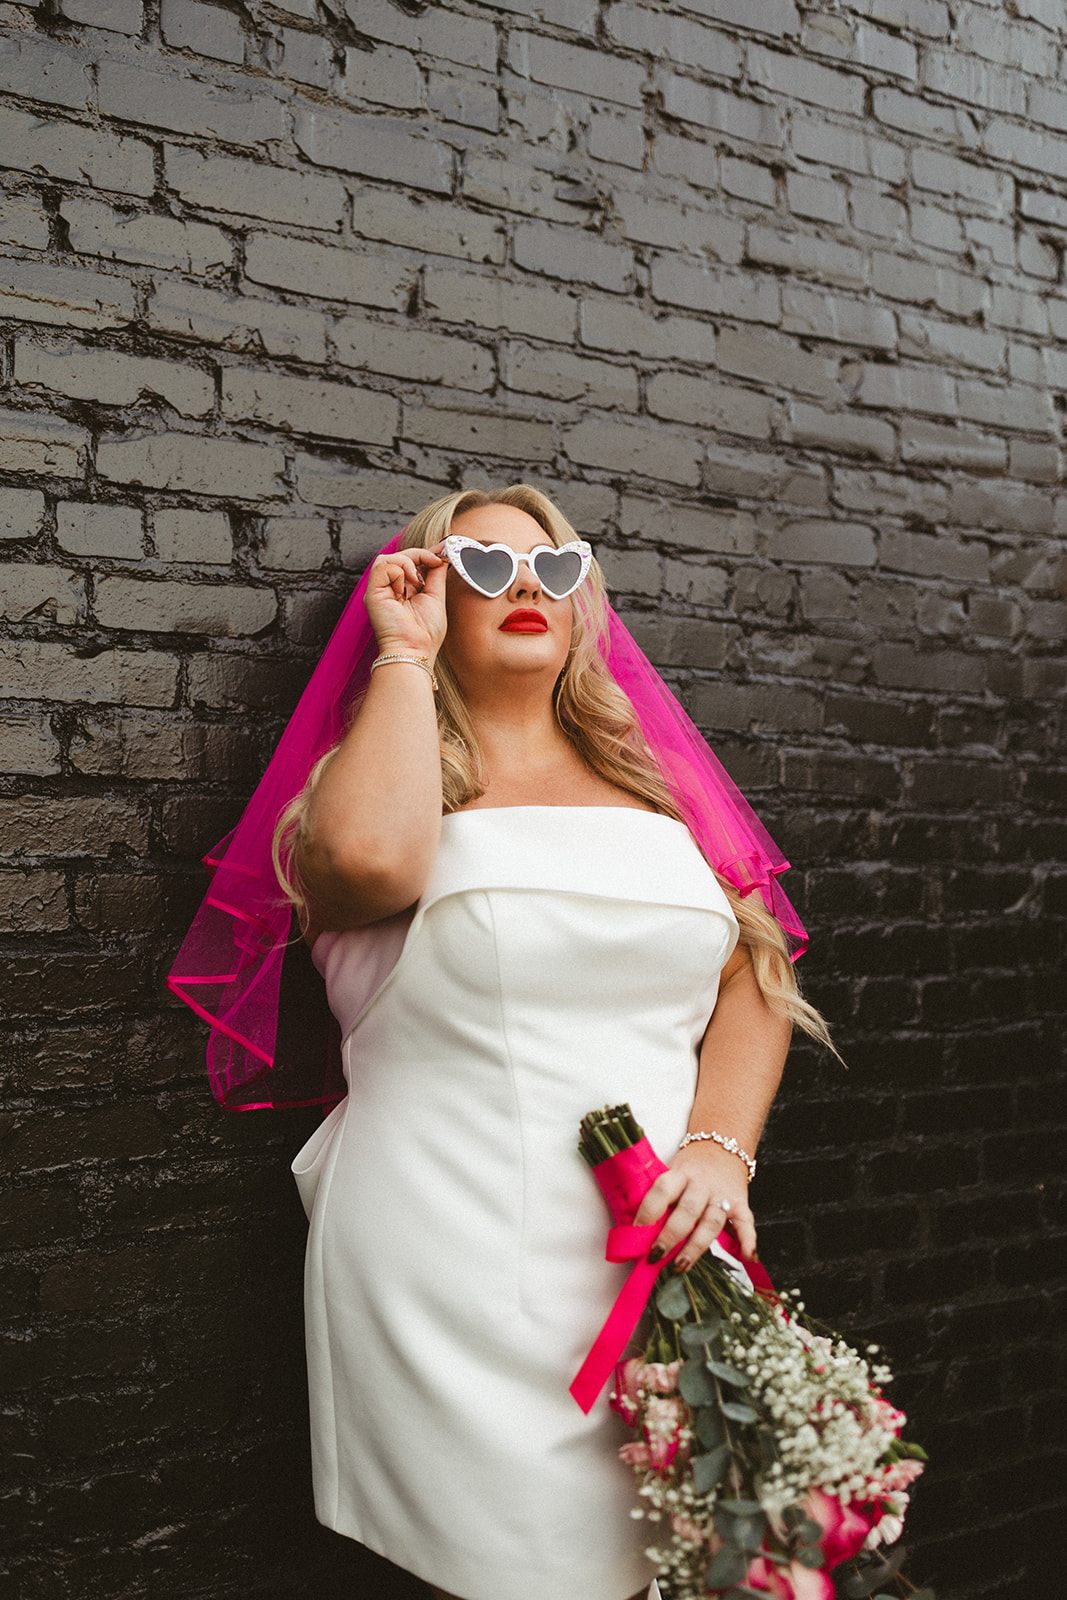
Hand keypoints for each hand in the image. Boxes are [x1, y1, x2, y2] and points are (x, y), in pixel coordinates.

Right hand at [364, 545, 447, 657]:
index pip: (410, 563)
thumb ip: (436, 575)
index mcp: (402, 590)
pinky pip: (383, 565)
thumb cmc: (425, 633)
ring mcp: (379, 590)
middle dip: (420, 554)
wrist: (415, 650)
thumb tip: (441, 555)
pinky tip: (405, 589)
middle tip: (435, 561)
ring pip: (389, 557)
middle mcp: (389, 589)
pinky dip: (398, 571)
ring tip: (418, 581)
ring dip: (408, 562)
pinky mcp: (372, 592)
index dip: (424, 553)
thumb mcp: (435, 596)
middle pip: (399, 556)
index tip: (442, 551)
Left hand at [633, 1144, 755, 1270]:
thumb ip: (660, 1197)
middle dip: (670, 1235)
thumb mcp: (671, 1171)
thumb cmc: (689, 1167)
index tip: (636, 1232)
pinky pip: (746, 1223)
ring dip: (696, 1246)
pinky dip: (749, 1241)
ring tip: (681, 1265)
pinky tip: (748, 1257)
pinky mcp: (741, 1203)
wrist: (722, 1145)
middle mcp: (702, 1183)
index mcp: (680, 1172)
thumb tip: (635, 1231)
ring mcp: (723, 1194)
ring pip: (711, 1221)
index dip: (648, 1211)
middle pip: (687, 1210)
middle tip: (655, 1255)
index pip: (662, 1190)